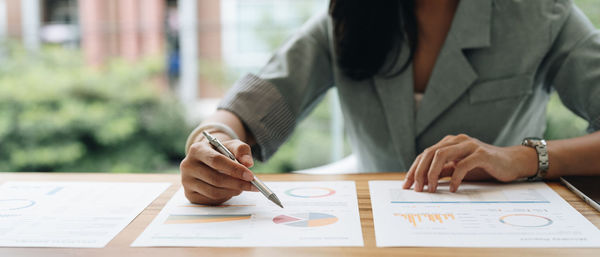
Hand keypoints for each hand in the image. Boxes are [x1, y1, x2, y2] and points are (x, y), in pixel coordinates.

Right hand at [180, 131, 257, 204]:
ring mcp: (186, 181)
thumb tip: (248, 163)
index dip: (235, 169)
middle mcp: (188, 165)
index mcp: (197, 149)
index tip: (250, 176)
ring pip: (214, 192)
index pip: (216, 161)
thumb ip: (242, 150)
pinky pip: (210, 199)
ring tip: (241, 187)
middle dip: (237, 184)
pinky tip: (230, 190)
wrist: (207, 160)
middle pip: (215, 179)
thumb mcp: (232, 146)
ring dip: (232, 191)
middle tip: (252, 185)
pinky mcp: (189, 194)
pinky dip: (224, 197)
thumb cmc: (220, 152)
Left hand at [402, 134, 537, 192]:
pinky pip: (463, 164)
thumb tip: (422, 181)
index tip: (407, 185)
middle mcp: (458, 141)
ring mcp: (470, 145)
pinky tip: (453, 188)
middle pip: (430, 152)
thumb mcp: (459, 169)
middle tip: (416, 189)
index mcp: (450, 143)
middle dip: (420, 171)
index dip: (414, 169)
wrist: (512, 163)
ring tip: (431, 189)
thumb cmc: (484, 167)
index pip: (425, 154)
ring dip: (433, 173)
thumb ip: (443, 171)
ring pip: (442, 155)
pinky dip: (455, 177)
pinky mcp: (482, 154)